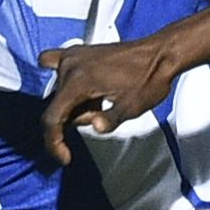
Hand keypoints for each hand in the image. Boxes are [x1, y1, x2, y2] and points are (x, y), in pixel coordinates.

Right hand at [39, 33, 191, 158]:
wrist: (159, 55)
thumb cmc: (148, 78)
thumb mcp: (131, 107)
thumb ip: (110, 120)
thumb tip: (97, 127)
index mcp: (78, 81)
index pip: (51, 119)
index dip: (54, 143)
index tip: (64, 156)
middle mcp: (70, 66)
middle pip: (56, 107)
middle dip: (74, 121)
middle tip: (100, 119)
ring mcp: (72, 56)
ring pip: (57, 92)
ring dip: (72, 105)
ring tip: (99, 103)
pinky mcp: (79, 52)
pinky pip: (54, 65)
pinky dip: (62, 83)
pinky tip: (80, 91)